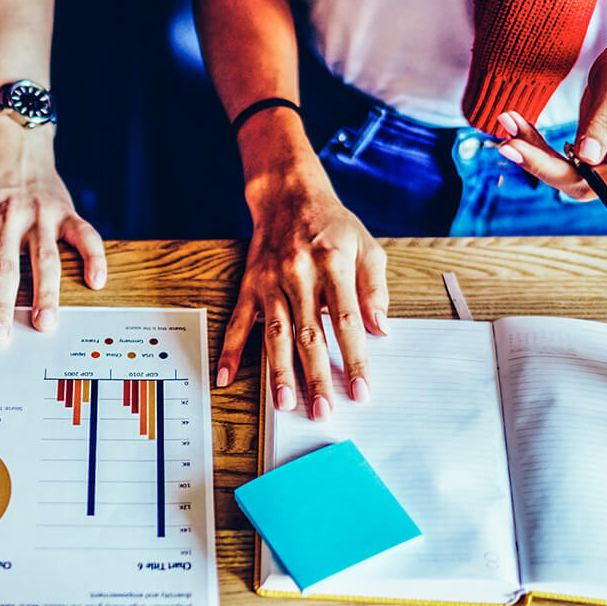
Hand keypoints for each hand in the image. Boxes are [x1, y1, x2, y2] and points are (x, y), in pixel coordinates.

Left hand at [0, 116, 106, 345]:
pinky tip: (96, 282)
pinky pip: (84, 234)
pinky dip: (93, 257)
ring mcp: (38, 213)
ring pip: (44, 258)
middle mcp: (5, 215)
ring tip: (45, 323)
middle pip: (3, 267)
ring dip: (46, 292)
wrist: (9, 135)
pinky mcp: (64, 209)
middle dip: (0, 304)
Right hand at [217, 163, 387, 419]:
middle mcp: (299, 274)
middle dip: (316, 377)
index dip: (354, 360)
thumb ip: (375, 289)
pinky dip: (230, 351)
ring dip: (279, 371)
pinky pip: (238, 322)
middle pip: (309, 335)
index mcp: (333, 265)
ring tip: (285, 403)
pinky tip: (225, 377)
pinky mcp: (250, 286)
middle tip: (322, 411)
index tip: (360, 392)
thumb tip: (381, 330)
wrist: (288, 194)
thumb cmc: (333, 225)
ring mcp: (271, 282)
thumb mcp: (367, 247)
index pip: (347, 322)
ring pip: (274, 334)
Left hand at [494, 41, 606, 256]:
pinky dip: (535, 146)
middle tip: (508, 143)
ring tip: (507, 123)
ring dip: (532, 154)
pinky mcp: (591, 160)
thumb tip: (584, 156)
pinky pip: (560, 162)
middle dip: (543, 165)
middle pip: (588, 183)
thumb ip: (603, 118)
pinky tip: (515, 126)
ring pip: (567, 176)